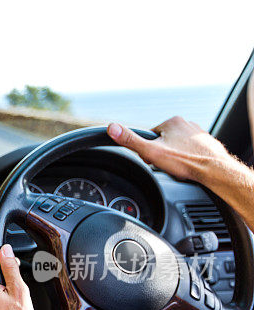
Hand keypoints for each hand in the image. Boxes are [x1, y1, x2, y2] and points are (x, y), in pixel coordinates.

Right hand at [107, 117, 239, 184]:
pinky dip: (187, 159)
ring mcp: (199, 134)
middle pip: (164, 141)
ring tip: (178, 167)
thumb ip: (130, 140)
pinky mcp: (207, 144)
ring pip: (177, 146)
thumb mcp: (151, 151)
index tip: (152, 159)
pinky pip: (190, 151)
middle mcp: (187, 124)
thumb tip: (111, 127)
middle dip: (162, 154)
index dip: (147, 150)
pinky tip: (188, 167)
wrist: (214, 170)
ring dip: (174, 157)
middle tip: (166, 165)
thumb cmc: (185, 161)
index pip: (150, 135)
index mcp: (172, 122)